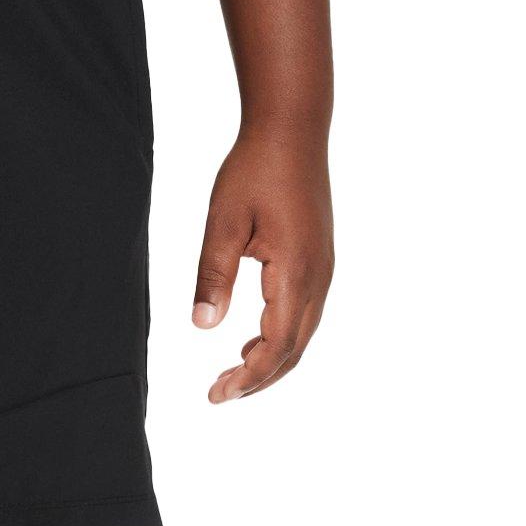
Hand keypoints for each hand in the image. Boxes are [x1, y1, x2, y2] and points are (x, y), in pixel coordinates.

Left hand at [192, 131, 334, 401]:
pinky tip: (252, 341)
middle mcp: (318, 277)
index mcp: (295, 272)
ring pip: (302, 335)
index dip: (246, 377)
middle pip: (293, 350)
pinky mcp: (319, 260)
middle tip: (218, 394)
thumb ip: (213, 276)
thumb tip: (202, 325)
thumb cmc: (255, 170)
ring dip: (270, 362)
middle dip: (258, 379)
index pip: (274, 346)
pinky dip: (280, 338)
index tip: (215, 395)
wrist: (292, 130)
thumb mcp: (222, 223)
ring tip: (232, 375)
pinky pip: (304, 314)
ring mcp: (323, 269)